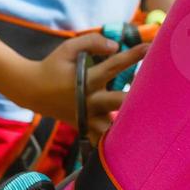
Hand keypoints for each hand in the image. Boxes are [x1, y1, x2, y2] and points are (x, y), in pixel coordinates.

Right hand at [6, 32, 149, 134]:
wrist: (32, 90)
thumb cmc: (53, 66)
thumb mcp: (68, 48)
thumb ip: (92, 42)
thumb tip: (116, 46)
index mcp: (85, 79)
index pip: (114, 65)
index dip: (133, 55)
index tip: (151, 48)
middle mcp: (88, 100)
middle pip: (116, 101)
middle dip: (135, 100)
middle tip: (157, 98)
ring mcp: (86, 117)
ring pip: (110, 127)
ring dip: (127, 127)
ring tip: (150, 128)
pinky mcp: (84, 127)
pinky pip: (100, 139)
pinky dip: (113, 143)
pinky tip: (131, 147)